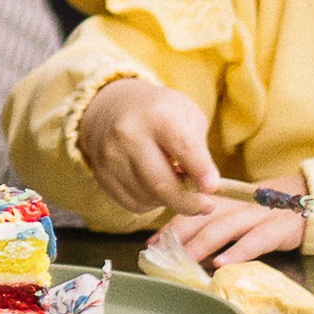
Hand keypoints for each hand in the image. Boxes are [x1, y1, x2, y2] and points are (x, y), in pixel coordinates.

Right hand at [75, 78, 220, 219]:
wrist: (114, 106)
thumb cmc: (160, 112)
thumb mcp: (187, 115)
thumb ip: (198, 150)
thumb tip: (205, 188)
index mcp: (157, 114)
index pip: (182, 146)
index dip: (199, 169)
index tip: (212, 188)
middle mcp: (128, 134)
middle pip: (160, 182)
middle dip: (187, 202)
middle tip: (206, 206)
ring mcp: (111, 156)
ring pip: (148, 197)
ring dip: (168, 199)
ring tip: (175, 182)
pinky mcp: (101, 174)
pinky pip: (132, 203)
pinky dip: (150, 201)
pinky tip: (154, 186)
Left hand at [156, 176, 309, 273]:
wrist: (310, 200)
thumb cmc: (266, 213)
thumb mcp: (237, 216)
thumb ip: (212, 227)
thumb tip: (181, 248)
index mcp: (224, 203)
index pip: (192, 212)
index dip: (170, 227)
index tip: (150, 245)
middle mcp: (237, 206)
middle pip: (203, 218)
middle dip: (179, 236)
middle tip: (160, 254)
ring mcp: (258, 216)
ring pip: (225, 227)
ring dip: (203, 244)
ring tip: (185, 258)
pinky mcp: (279, 228)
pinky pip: (257, 240)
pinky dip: (238, 252)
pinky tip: (223, 264)